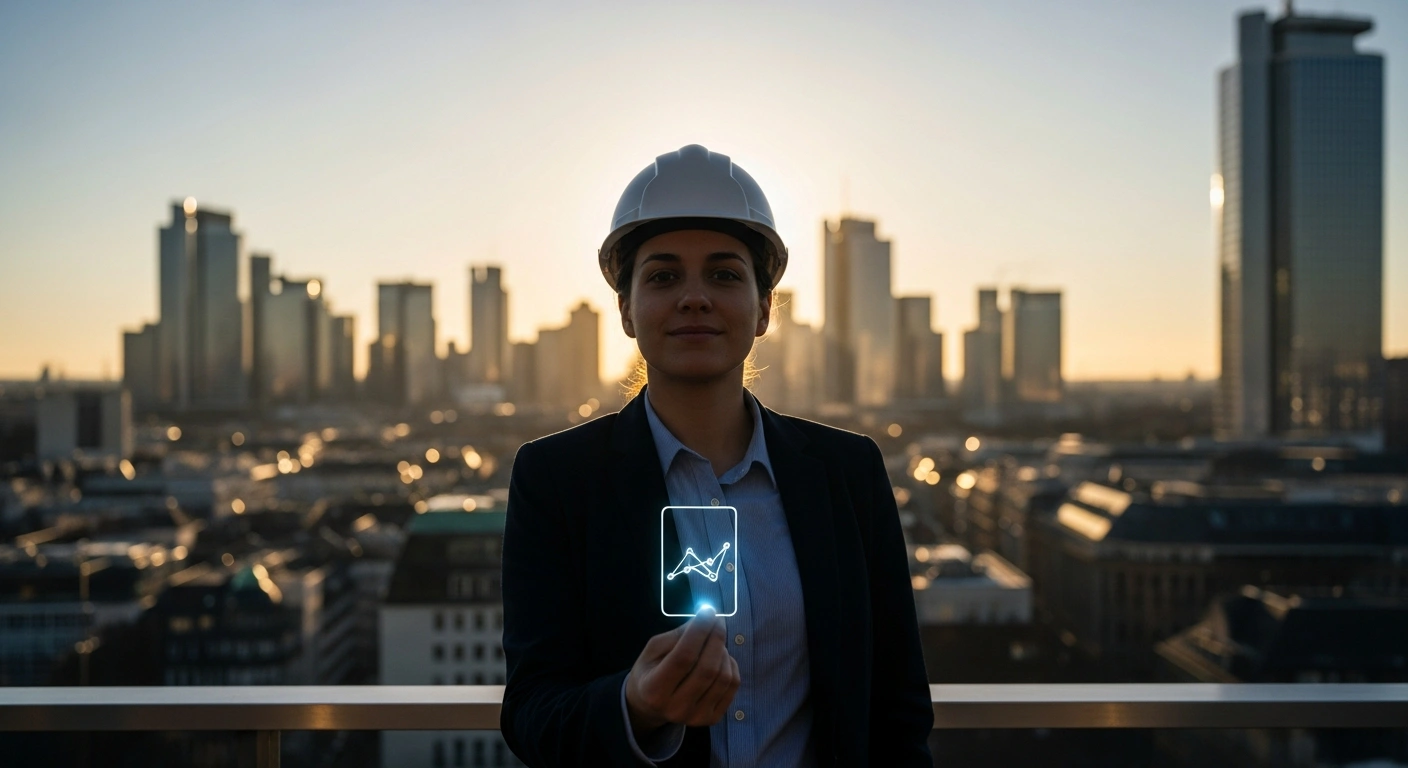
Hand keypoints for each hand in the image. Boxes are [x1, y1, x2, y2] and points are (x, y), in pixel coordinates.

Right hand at [624, 606, 740, 733]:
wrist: (651, 706)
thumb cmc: (651, 671)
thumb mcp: (653, 650)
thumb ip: (677, 635)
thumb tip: (705, 620)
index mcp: (654, 690)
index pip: (683, 657)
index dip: (699, 631)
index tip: (708, 611)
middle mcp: (675, 708)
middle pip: (707, 668)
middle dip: (716, 638)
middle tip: (717, 620)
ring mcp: (696, 717)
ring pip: (723, 676)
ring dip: (723, 651)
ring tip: (714, 642)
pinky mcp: (712, 719)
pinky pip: (732, 685)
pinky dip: (731, 665)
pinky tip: (720, 659)